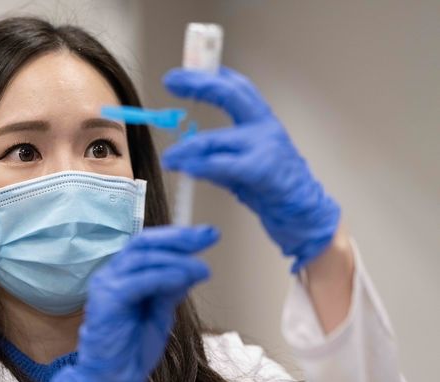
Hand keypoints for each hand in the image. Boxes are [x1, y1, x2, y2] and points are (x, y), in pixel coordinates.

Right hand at [51, 225, 218, 381]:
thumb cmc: (133, 350)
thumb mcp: (160, 313)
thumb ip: (171, 289)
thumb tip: (192, 267)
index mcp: (122, 275)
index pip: (149, 245)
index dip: (179, 237)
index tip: (208, 234)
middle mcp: (110, 274)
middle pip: (144, 243)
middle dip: (179, 238)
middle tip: (208, 235)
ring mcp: (106, 286)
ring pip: (142, 259)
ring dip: (177, 260)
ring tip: (202, 268)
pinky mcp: (107, 302)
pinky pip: (139, 282)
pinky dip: (163, 277)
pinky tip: (184, 278)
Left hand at [161, 66, 340, 271]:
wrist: (304, 216)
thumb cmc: (273, 190)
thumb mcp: (241, 165)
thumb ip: (217, 153)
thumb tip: (185, 150)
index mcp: (261, 122)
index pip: (235, 88)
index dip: (208, 77)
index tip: (181, 74)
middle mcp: (265, 127)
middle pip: (230, 94)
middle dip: (199, 83)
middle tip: (171, 80)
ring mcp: (266, 146)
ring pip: (216, 139)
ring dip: (185, 148)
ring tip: (169, 158)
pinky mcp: (263, 169)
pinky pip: (223, 165)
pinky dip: (201, 167)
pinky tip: (186, 169)